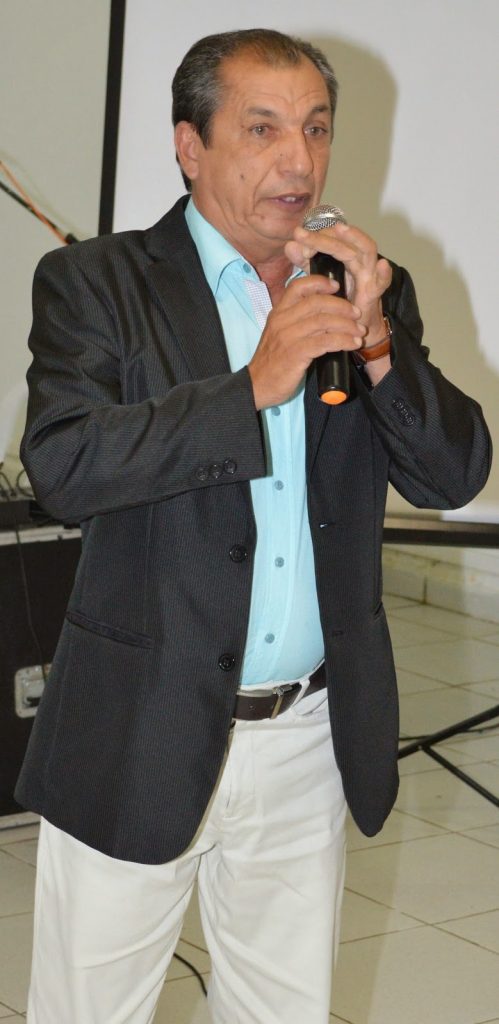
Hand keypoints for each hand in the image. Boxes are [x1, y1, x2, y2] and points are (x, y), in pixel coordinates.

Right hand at [248, 274, 365, 409]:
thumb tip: (326, 316)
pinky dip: (343, 341)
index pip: (298, 287)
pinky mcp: (296, 353)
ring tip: (360, 332)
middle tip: (357, 314)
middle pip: (317, 302)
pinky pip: (325, 341)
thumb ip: (296, 322)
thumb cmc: (272, 362)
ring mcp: (288, 336)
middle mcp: (282, 320)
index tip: (336, 286)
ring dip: (347, 325)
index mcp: (278, 313)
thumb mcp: (279, 334)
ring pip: (324, 321)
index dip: (319, 282)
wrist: (257, 385)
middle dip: (342, 306)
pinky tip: (352, 344)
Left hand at [285, 221, 391, 342]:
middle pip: (345, 241)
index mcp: (346, 255)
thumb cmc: (339, 300)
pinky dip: (384, 274)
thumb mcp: (319, 278)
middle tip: (302, 235)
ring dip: (355, 238)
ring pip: (366, 250)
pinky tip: (382, 265)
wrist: (352, 327)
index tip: (298, 238)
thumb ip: (306, 262)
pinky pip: (382, 282)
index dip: (315, 235)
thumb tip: (290, 245)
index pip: (332, 237)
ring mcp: (368, 275)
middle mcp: (358, 260)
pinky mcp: (374, 293)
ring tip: (340, 229)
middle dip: (323, 236)